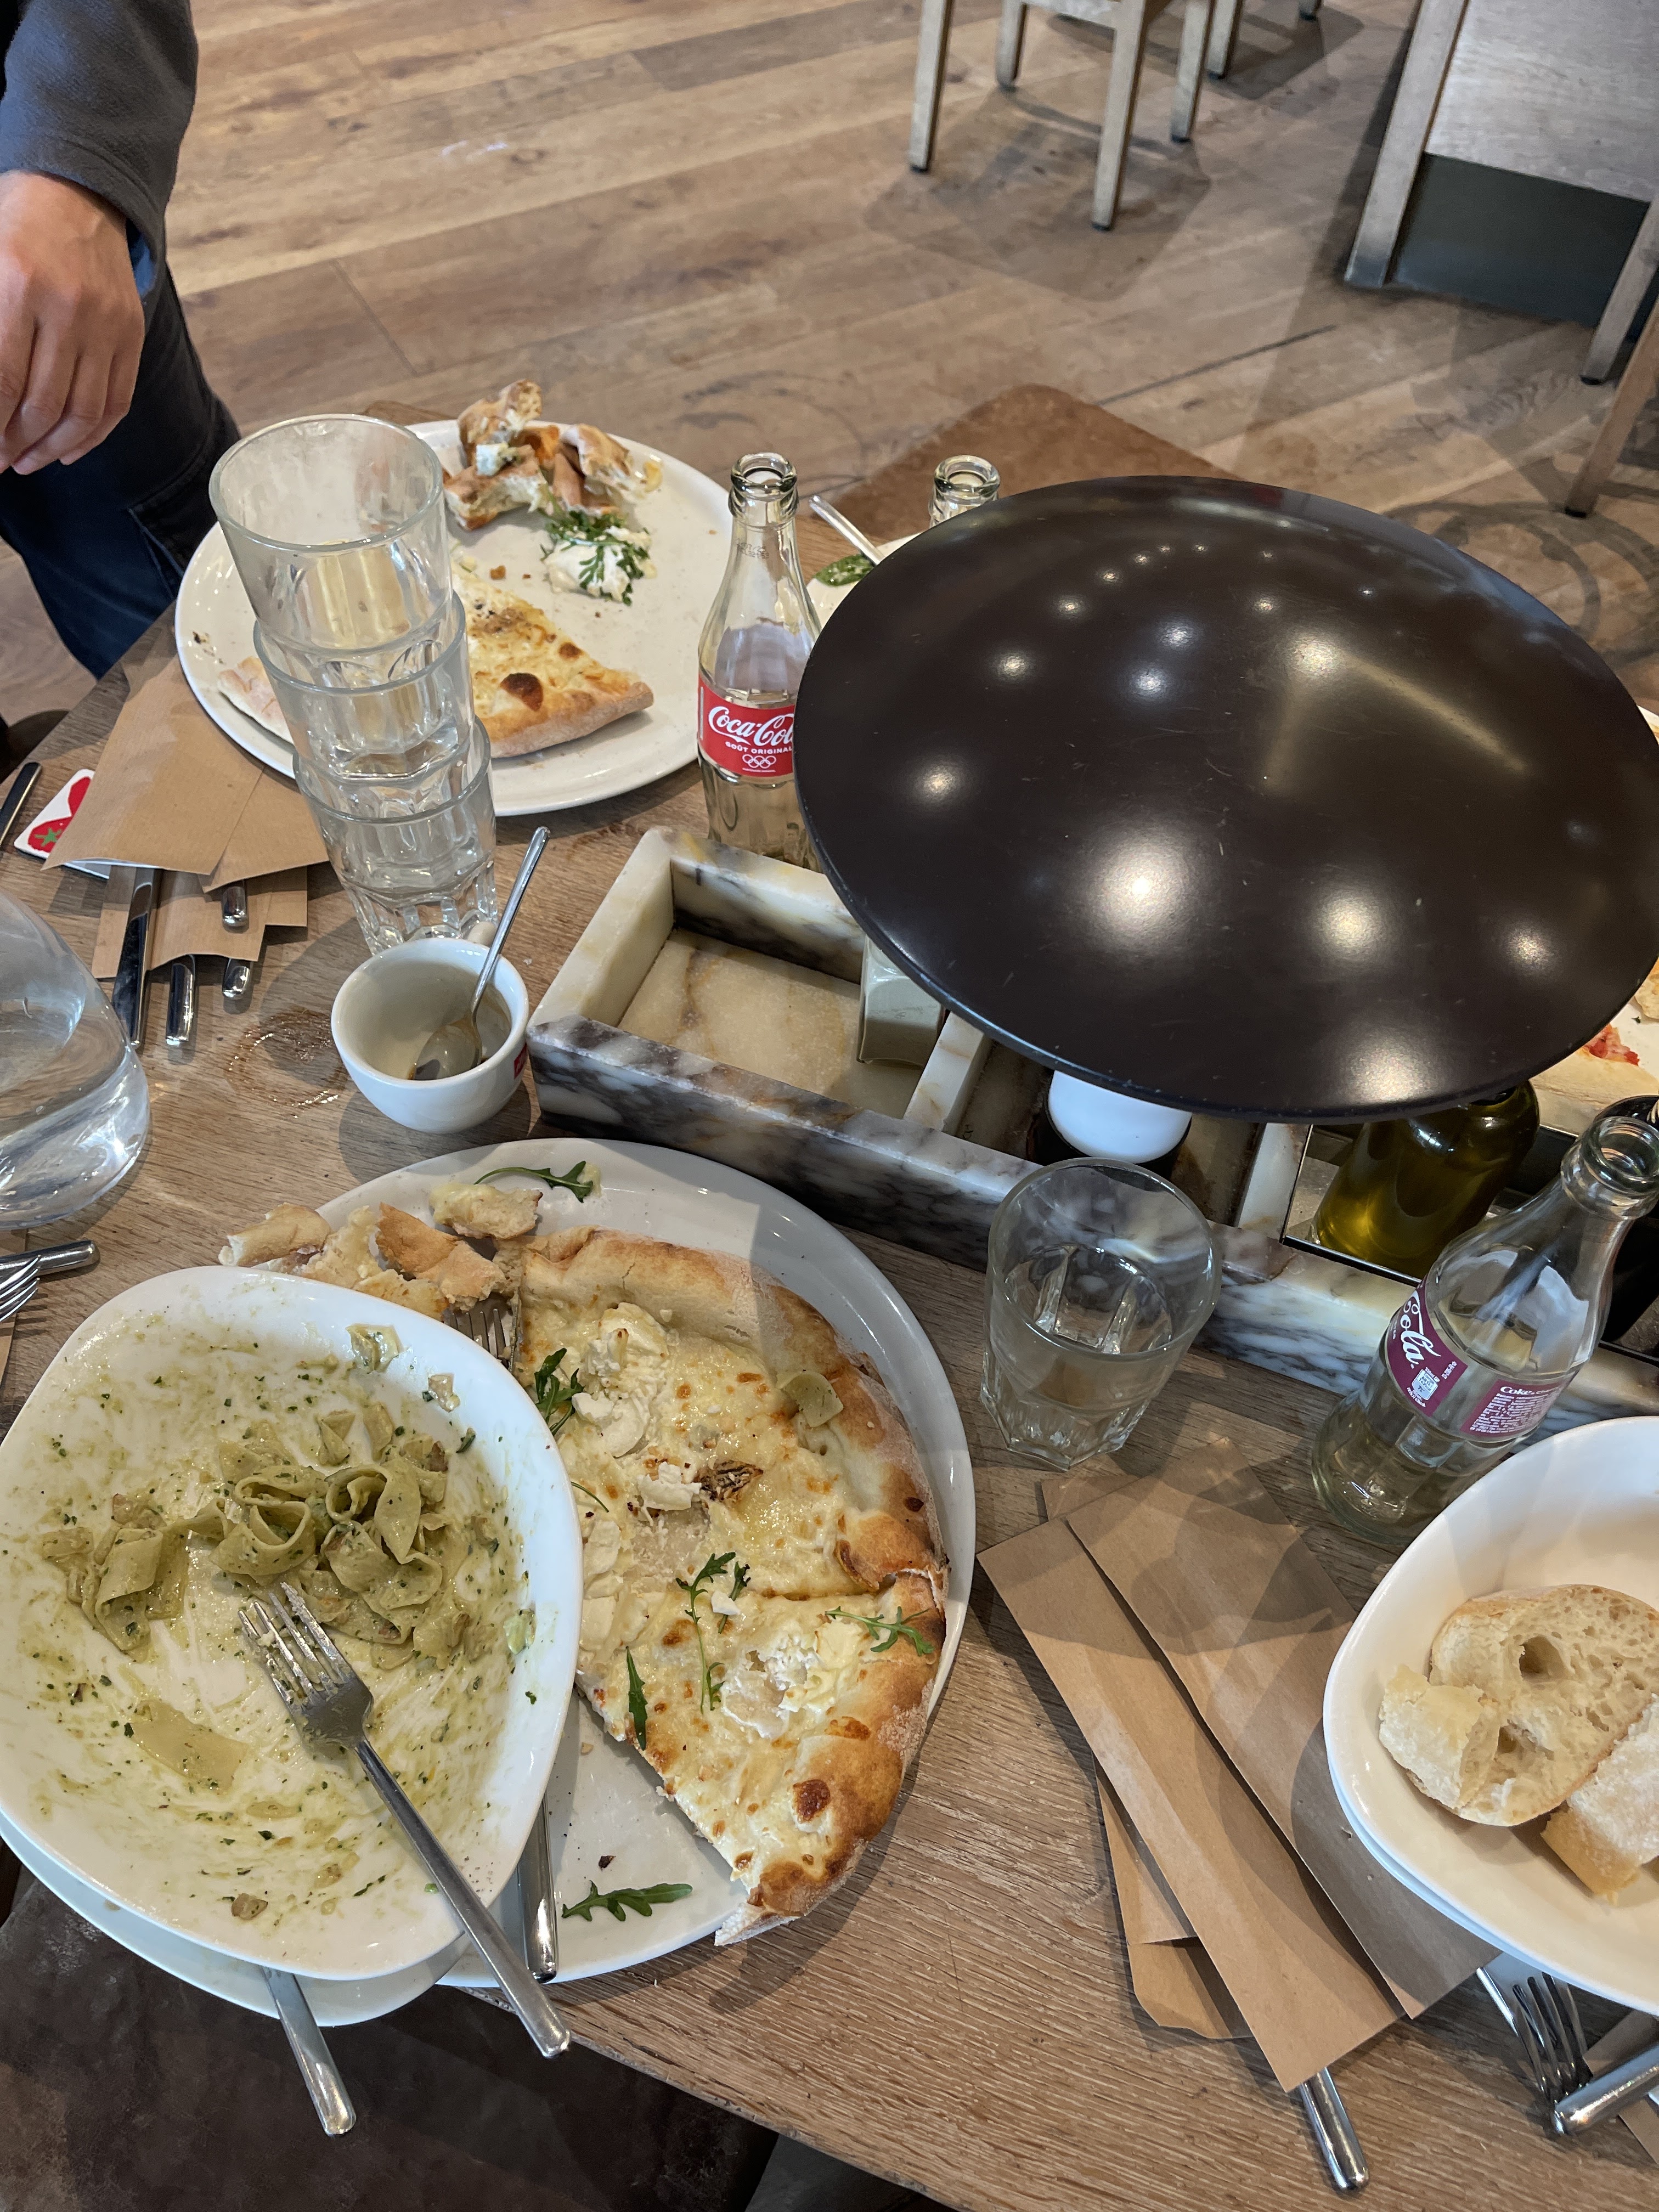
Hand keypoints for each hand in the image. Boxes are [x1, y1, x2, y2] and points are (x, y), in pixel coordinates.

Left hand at [0, 171, 144, 474]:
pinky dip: (92, 436)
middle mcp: (68, 308)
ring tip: (29, 461)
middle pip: (43, 404)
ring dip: (52, 448)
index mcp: (19, 285)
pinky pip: (117, 402)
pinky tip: (68, 451)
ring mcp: (107, 324)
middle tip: (1, 461)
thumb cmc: (16, 229)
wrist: (75, 194)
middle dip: (16, 444)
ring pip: (83, 412)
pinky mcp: (132, 334)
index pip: (4, 379)